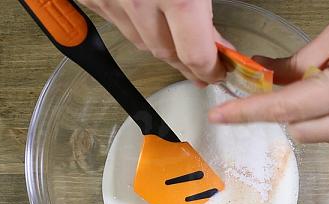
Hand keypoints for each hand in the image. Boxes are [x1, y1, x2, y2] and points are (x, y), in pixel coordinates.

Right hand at [78, 0, 224, 85]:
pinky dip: (134, 25)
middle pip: (167, 54)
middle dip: (188, 65)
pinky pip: (116, 21)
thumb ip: (203, 6)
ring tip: (178, 50)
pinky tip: (147, 21)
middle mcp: (140, 3)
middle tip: (203, 69)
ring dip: (161, 48)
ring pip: (139, 42)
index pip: (196, 55)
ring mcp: (111, 0)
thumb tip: (214, 37)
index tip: (218, 71)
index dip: (210, 69)